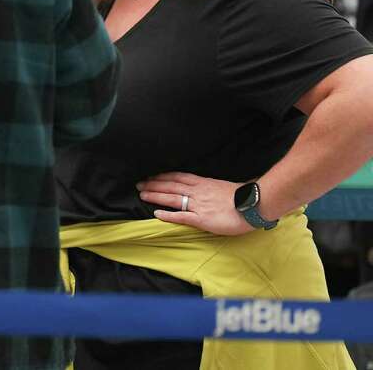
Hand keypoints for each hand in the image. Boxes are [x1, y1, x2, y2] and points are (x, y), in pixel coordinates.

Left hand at [136, 172, 252, 235]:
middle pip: (171, 185)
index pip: (178, 177)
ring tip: (142, 195)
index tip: (152, 176)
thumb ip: (210, 187)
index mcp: (203, 183)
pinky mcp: (202, 219)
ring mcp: (199, 205)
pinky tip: (157, 215)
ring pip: (173, 198)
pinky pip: (182, 216)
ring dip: (156, 196)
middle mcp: (198, 192)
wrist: (255, 204)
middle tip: (139, 185)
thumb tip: (203, 188)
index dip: (163, 177)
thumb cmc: (243, 197)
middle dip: (154, 184)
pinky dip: (168, 215)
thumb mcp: (222, 186)